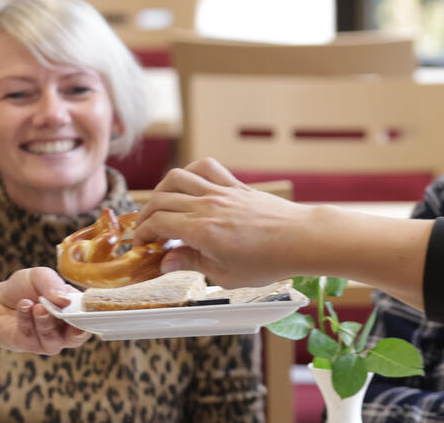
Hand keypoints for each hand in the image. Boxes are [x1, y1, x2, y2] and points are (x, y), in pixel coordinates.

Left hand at [0, 267, 89, 353]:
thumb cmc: (23, 288)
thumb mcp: (40, 277)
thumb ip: (53, 285)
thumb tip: (64, 300)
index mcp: (74, 311)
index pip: (91, 317)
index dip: (94, 314)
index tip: (90, 307)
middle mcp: (64, 330)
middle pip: (78, 336)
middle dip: (74, 326)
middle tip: (64, 311)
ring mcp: (47, 340)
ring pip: (53, 339)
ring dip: (46, 321)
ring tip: (38, 305)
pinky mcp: (27, 345)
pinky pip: (31, 335)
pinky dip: (27, 318)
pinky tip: (23, 305)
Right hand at [131, 158, 316, 286]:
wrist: (301, 240)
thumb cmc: (268, 262)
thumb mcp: (225, 275)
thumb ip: (191, 263)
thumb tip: (165, 262)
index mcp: (202, 230)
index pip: (158, 223)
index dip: (142, 234)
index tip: (141, 244)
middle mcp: (208, 205)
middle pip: (161, 200)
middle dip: (146, 215)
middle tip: (147, 231)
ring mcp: (221, 191)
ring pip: (176, 177)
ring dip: (161, 191)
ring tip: (161, 207)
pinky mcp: (235, 185)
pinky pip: (206, 167)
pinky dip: (189, 172)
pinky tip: (188, 187)